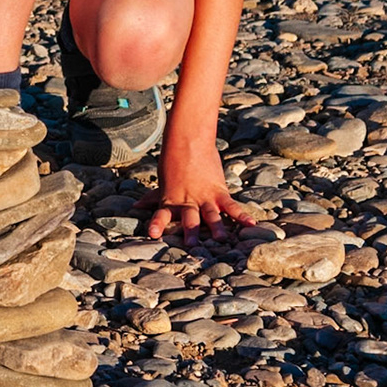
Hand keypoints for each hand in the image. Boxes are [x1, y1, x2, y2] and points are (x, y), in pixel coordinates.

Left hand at [137, 141, 254, 244]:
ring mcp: (205, 197)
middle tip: (192, 244)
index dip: (157, 223)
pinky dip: (242, 215)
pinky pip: (231, 206)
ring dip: (216, 227)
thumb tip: (135, 208)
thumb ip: (152, 198)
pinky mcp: (219, 192)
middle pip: (190, 218)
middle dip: (191, 231)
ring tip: (221, 239)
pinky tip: (251, 224)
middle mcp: (189, 202)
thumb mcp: (163, 183)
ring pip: (211, 214)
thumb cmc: (173, 163)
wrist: (189, 141)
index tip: (152, 234)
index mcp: (172, 201)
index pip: (162, 214)